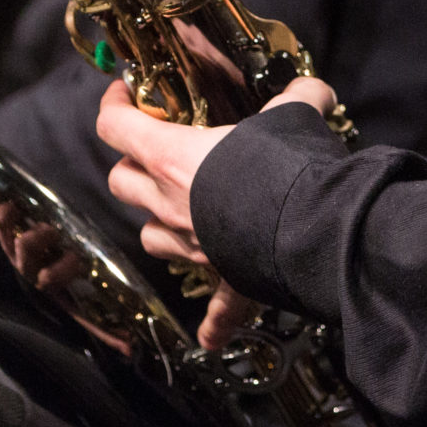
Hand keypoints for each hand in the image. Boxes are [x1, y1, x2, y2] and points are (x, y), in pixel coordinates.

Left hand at [96, 74, 335, 348]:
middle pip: (121, 182)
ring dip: (158, 225)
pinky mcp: (227, 280)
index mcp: (173, 157)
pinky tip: (211, 337)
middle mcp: (171, 203)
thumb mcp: (292, 114)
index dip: (113, 107)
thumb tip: (311, 89)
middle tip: (153, 153)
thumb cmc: (288, 166)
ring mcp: (194, 245)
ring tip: (178, 216)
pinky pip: (215, 308)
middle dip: (131, 167)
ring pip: (150, 236)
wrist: (313, 230)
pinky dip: (214, 322)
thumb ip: (297, 98)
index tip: (122, 95)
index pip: (116, 127)